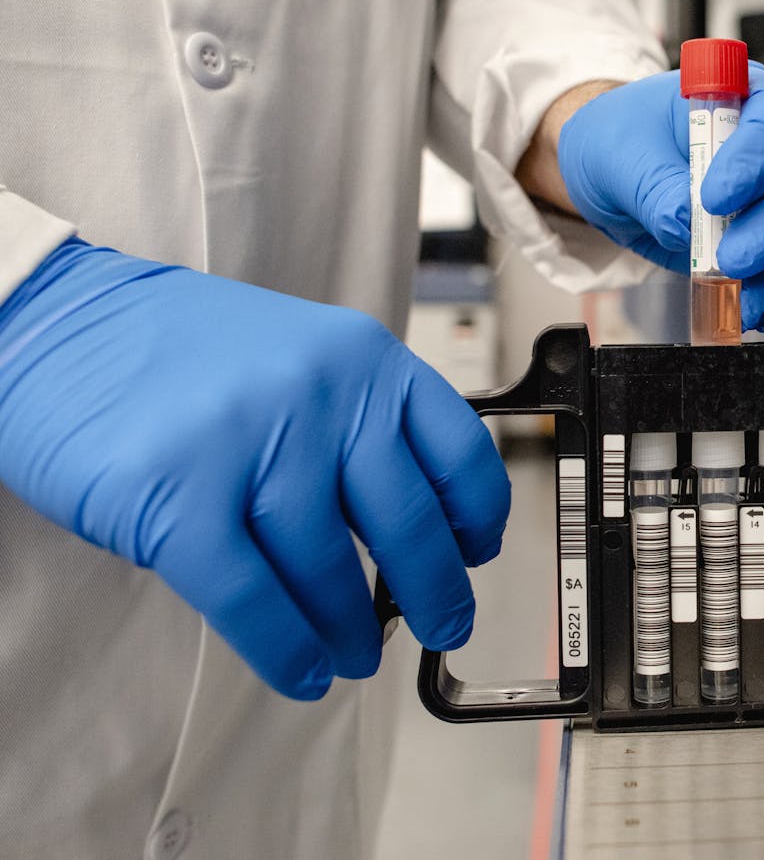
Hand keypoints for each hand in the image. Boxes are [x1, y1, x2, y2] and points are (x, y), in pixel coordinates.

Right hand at [0, 240, 508, 698]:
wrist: (55, 321)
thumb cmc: (181, 350)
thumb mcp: (300, 355)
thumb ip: (358, 423)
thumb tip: (415, 532)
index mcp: (363, 357)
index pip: (457, 449)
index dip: (479, 515)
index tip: (478, 552)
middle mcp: (322, 394)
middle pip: (407, 522)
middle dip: (434, 592)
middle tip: (442, 626)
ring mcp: (250, 443)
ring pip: (331, 570)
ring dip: (351, 632)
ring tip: (355, 656)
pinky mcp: (177, 496)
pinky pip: (253, 599)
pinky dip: (284, 649)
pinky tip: (301, 671)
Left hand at [557, 64, 763, 331]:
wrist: (615, 177)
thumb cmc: (620, 142)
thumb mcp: (618, 152)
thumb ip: (654, 185)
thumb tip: (687, 223)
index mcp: (743, 96)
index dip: (755, 162)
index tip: (714, 199)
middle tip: (732, 261)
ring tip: (740, 301)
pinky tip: (758, 312)